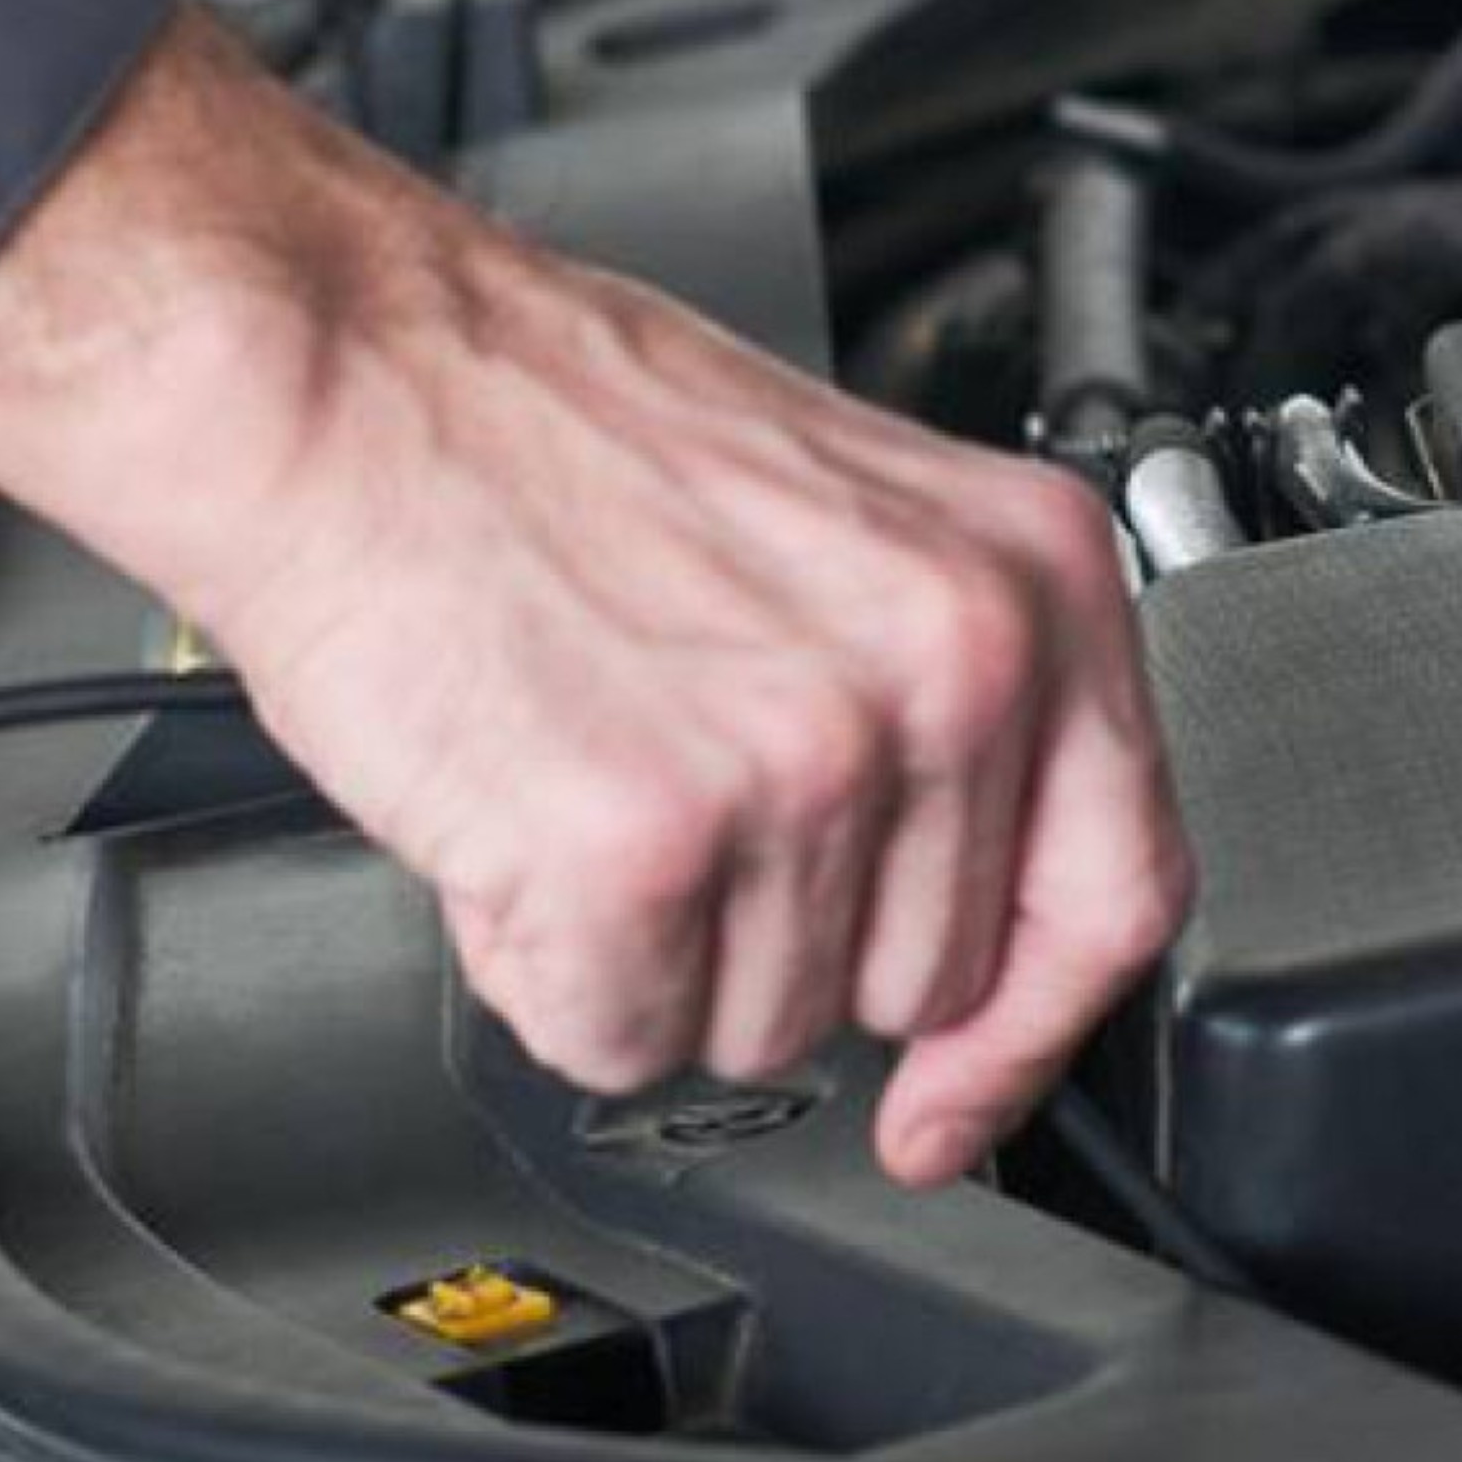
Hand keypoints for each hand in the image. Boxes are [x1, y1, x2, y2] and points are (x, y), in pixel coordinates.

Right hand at [0, 12, 1190, 1185]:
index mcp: (1024, 571)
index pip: (1118, 883)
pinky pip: (618, 1033)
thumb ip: (944, 692)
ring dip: (658, 949)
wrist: (343, 370)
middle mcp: (950, 665)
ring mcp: (807, 765)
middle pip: (924, 982)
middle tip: (674, 780)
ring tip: (584, 761)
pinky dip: (544, 963)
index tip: (960, 1091)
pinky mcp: (650, 851)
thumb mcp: (837, 513)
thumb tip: (974, 902)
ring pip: (766, 1026)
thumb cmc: (537, 422)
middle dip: (786, 937)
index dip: (1033, 1028)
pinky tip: (517, 812)